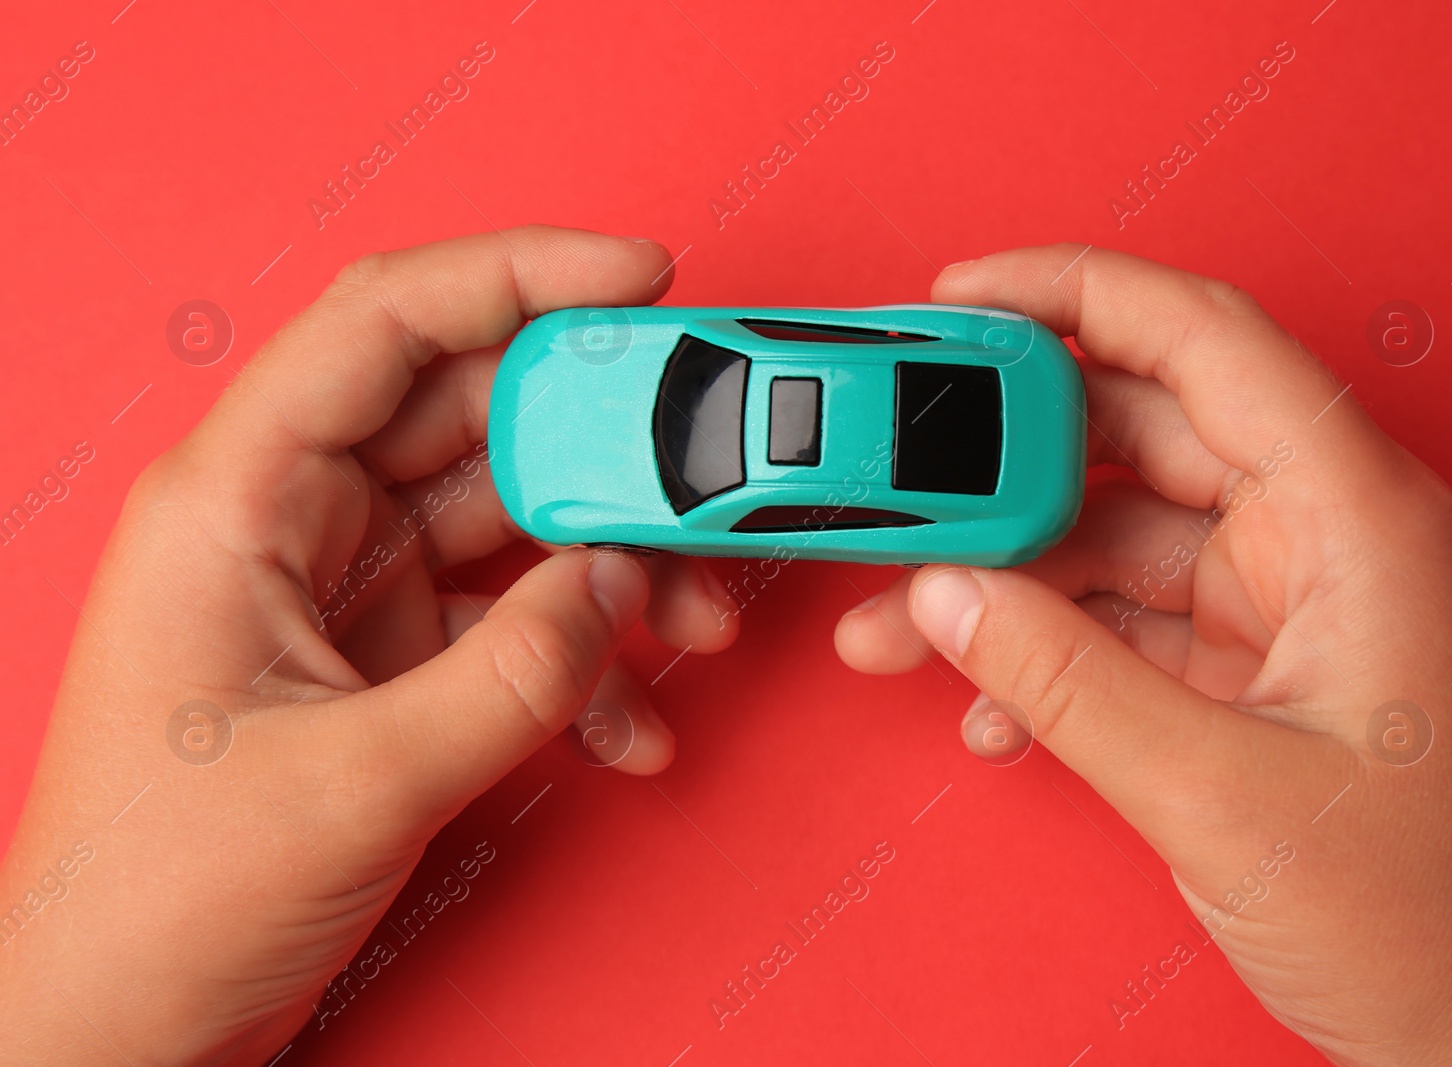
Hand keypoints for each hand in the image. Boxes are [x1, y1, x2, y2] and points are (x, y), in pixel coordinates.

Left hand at [0, 226, 737, 1064]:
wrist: (123, 1020)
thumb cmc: (162, 896)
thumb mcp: (356, 780)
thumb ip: (510, 674)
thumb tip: (618, 587)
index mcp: (238, 500)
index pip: (384, 323)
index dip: (517, 275)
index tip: (638, 277)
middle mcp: (294, 522)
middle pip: (473, 417)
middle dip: (601, 444)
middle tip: (703, 470)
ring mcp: (346, 589)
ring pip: (510, 519)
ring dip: (612, 567)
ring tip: (691, 623)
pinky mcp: (386, 657)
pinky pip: (510, 617)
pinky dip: (580, 660)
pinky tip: (630, 724)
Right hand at [835, 245, 1451, 1063]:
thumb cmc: (1432, 921)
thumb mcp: (1218, 793)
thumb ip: (1064, 682)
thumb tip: (947, 598)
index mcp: (1357, 519)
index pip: (1204, 341)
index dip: (1073, 295)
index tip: (961, 297)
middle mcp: (1326, 538)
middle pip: (1138, 436)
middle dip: (1002, 461)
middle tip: (898, 478)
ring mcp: (1290, 603)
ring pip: (1116, 539)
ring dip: (1007, 577)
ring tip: (899, 621)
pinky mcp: (1259, 667)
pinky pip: (1129, 622)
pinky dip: (1053, 651)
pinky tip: (989, 704)